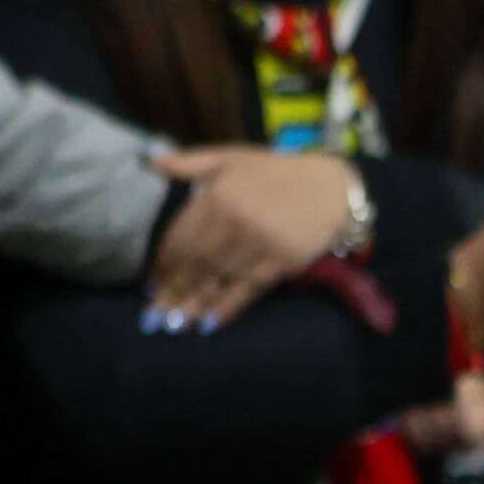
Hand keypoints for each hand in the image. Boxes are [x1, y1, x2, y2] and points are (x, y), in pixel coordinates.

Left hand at [143, 148, 356, 329]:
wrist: (332, 187)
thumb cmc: (278, 172)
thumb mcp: (233, 157)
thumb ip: (191, 161)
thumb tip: (152, 162)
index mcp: (217, 196)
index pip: (182, 236)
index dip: (164, 263)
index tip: (151, 284)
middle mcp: (234, 222)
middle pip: (196, 263)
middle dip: (173, 291)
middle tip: (152, 317)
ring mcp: (259, 244)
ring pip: (218, 279)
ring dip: (194, 304)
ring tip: (173, 326)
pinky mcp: (282, 262)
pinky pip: (249, 288)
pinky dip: (228, 307)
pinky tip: (209, 323)